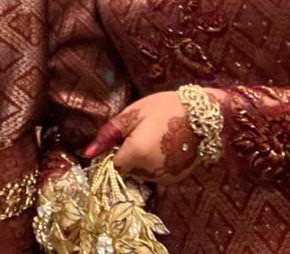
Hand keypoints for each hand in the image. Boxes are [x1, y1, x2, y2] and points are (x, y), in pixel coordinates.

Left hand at [81, 90, 209, 183]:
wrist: (203, 116)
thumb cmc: (165, 108)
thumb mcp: (132, 115)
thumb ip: (108, 135)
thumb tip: (87, 153)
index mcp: (135, 154)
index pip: (112, 164)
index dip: (114, 151)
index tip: (121, 138)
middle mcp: (149, 172)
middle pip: (126, 169)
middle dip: (128, 154)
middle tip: (142, 132)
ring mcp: (163, 178)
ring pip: (140, 173)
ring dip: (141, 160)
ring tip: (156, 137)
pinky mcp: (174, 180)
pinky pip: (155, 175)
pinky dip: (155, 164)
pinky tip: (165, 146)